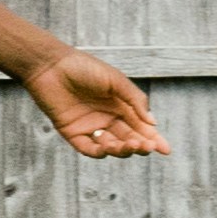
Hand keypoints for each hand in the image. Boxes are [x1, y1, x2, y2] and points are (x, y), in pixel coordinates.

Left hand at [22, 46, 169, 157]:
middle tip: (145, 147)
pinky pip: (89, 148)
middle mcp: (107, 118)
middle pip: (129, 139)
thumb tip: (153, 123)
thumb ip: (135, 100)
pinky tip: (107, 148)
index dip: (154, 138)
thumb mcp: (116, 80)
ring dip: (122, 149)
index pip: (141, 126)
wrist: (50, 66)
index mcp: (120, 106)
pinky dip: (99, 152)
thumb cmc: (84, 68)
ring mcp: (91, 127)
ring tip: (126, 145)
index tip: (166, 150)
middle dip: (140, 145)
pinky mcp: (73, 132)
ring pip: (112, 146)